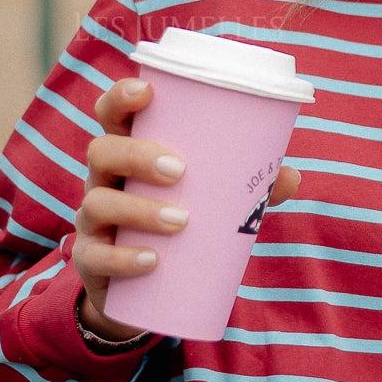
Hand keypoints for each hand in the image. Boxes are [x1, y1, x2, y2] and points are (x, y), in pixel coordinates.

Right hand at [74, 76, 301, 339]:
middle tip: (180, 171)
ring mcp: (93, 220)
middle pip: (102, 151)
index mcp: (129, 152)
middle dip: (137, 155)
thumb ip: (248, 187)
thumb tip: (289, 175)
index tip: (146, 91)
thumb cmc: (180, 222)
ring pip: (97, 203)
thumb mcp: (211, 200)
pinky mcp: (91, 261)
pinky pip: (94, 256)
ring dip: (139, 210)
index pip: (111, 114)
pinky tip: (151, 261)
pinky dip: (122, 258)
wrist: (147, 290)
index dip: (120, 97)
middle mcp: (104, 180)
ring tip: (180, 221)